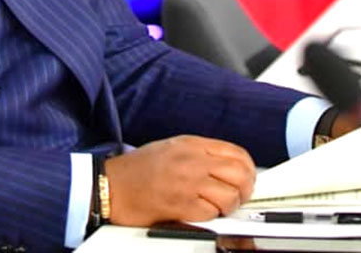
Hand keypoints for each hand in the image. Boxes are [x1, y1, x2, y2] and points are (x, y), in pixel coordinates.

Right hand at [103, 135, 255, 225]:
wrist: (111, 185)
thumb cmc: (138, 169)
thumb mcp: (173, 147)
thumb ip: (201, 153)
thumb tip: (228, 165)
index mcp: (193, 144)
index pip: (237, 153)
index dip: (249, 169)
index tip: (247, 179)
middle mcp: (193, 160)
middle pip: (240, 173)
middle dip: (245, 189)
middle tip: (239, 197)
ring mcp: (187, 182)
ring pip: (229, 195)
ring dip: (229, 206)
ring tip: (220, 208)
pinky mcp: (179, 204)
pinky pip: (210, 212)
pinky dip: (211, 216)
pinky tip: (203, 213)